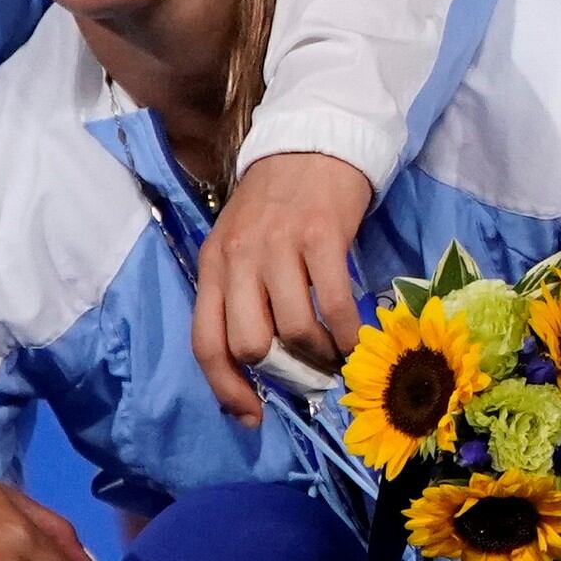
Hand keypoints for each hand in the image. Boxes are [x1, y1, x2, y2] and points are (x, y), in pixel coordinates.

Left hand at [189, 151, 371, 424]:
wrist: (312, 144)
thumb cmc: (276, 204)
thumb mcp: (239, 246)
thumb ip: (240, 295)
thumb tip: (257, 362)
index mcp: (213, 266)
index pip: (206, 342)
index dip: (227, 388)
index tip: (252, 415)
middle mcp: (238, 258)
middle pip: (248, 342)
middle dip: (280, 372)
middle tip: (305, 375)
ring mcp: (279, 247)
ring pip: (292, 329)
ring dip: (318, 356)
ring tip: (334, 357)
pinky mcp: (322, 237)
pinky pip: (334, 304)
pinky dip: (347, 332)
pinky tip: (355, 338)